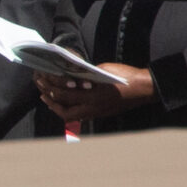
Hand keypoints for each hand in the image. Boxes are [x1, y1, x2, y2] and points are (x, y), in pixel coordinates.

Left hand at [31, 61, 153, 124]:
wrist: (144, 89)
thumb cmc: (125, 76)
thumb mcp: (102, 70)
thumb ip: (85, 75)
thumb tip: (70, 75)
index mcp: (93, 96)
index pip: (65, 95)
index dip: (51, 88)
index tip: (42, 80)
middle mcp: (94, 108)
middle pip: (65, 112)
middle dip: (51, 103)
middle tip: (42, 93)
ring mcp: (98, 113)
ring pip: (72, 116)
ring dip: (59, 108)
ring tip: (49, 98)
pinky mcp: (101, 113)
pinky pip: (80, 115)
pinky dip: (70, 109)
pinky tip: (66, 102)